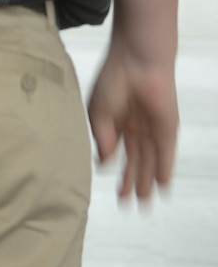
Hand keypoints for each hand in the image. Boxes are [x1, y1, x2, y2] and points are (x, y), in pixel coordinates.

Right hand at [89, 37, 177, 201]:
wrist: (137, 61)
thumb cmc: (113, 79)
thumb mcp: (98, 112)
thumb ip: (103, 138)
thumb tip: (106, 163)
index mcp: (116, 122)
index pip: (118, 153)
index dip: (116, 172)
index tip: (114, 191)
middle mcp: (135, 128)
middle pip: (135, 161)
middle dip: (132, 182)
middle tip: (129, 205)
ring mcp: (152, 129)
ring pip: (150, 161)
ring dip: (146, 181)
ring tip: (143, 202)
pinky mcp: (167, 129)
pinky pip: (165, 153)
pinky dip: (163, 169)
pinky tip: (161, 186)